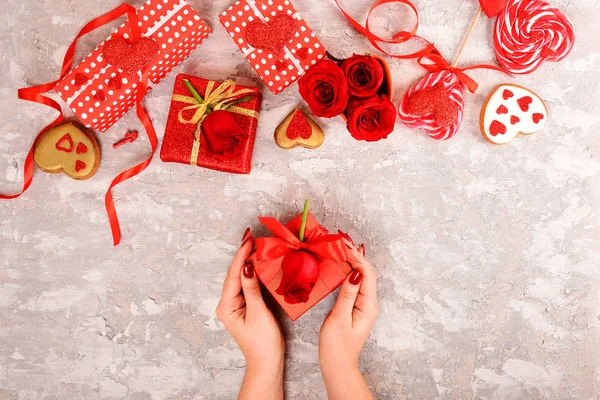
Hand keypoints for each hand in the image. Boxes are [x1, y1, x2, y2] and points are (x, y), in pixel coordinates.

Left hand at [216, 228, 284, 399]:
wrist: (267, 362)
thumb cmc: (263, 342)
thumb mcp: (258, 313)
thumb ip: (252, 288)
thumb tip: (247, 266)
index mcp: (226, 305)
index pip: (233, 275)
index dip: (241, 256)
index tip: (249, 240)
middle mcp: (228, 303)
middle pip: (235, 273)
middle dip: (243, 254)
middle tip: (252, 236)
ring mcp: (236, 304)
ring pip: (241, 277)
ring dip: (248, 261)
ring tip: (255, 244)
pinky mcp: (245, 305)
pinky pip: (248, 284)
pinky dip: (253, 272)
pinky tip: (259, 262)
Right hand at [319, 243, 377, 399]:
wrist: (337, 365)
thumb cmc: (336, 346)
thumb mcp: (339, 319)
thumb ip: (347, 294)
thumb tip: (355, 273)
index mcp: (368, 305)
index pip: (366, 274)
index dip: (356, 257)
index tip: (343, 244)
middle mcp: (369, 303)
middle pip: (366, 272)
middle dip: (355, 254)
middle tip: (341, 239)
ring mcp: (363, 304)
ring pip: (361, 276)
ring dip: (353, 260)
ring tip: (343, 245)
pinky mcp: (356, 306)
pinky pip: (355, 283)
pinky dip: (349, 270)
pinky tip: (344, 263)